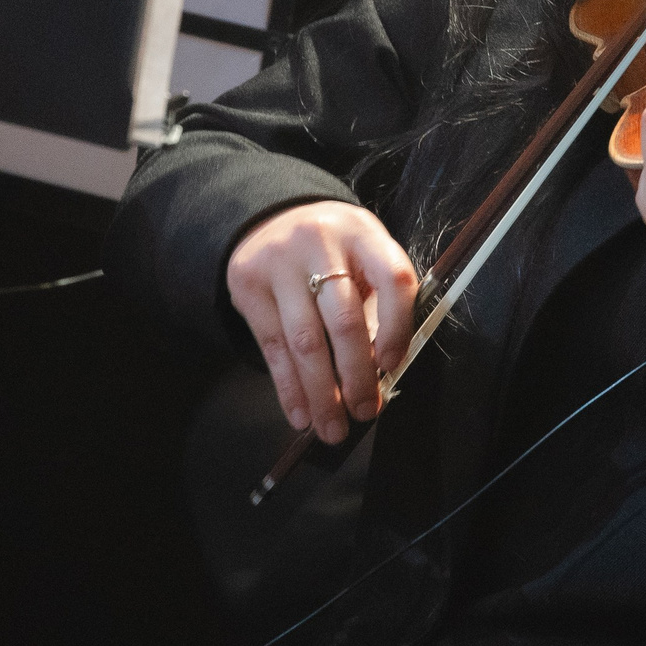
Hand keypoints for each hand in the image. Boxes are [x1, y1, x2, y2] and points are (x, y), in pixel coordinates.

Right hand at [224, 200, 417, 443]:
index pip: (393, 279)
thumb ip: (376, 305)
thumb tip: (380, 375)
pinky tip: (300, 415)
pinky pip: (272, 347)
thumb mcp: (363, 256)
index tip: (391, 366)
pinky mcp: (248, 284)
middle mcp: (320, 242)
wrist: (274, 216)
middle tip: (365, 412)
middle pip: (343, 319)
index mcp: (363, 233)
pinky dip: (289, 388)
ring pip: (305, 341)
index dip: (397, 327)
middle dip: (356, 375)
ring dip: (321, 394)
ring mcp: (280, 262)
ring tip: (332, 428)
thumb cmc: (334, 250)